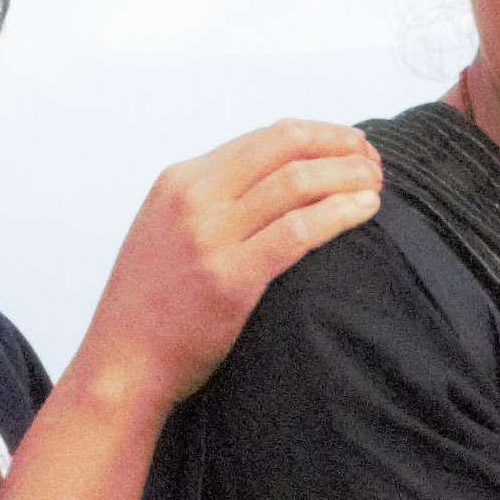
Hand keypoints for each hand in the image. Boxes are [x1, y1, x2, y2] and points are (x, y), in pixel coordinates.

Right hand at [88, 122, 383, 404]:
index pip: (264, 138)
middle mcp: (193, 198)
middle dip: (338, 145)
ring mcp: (209, 236)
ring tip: (377, 183)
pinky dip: (340, 212)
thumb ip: (212, 203)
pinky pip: (298, 231)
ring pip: (296, 182)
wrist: (122, 364)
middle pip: (284, 146)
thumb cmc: (151, 306)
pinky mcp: (229, 278)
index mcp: (179, 180)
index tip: (350, 146)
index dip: (317, 135)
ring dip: (347, 174)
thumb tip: (275, 182)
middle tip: (373, 160)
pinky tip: (366, 209)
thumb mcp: (168, 231)